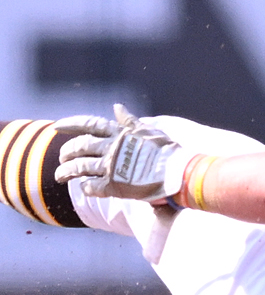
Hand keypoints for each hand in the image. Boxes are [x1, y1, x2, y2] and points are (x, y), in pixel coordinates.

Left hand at [54, 104, 188, 200]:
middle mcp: (112, 148)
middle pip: (81, 146)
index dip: (72, 124)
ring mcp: (111, 167)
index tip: (57, 127)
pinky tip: (83, 188)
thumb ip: (129, 121)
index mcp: (120, 133)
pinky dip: (84, 187)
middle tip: (63, 157)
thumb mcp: (147, 130)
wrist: (176, 172)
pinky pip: (90, 187)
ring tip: (60, 176)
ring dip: (67, 171)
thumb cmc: (166, 151)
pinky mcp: (113, 186)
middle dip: (68, 151)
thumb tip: (117, 107)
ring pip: (80, 167)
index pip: (90, 124)